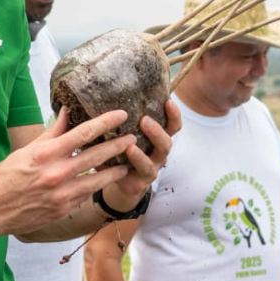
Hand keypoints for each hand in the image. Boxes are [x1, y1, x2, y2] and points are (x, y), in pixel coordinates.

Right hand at [0, 109, 136, 236]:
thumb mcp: (27, 150)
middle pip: (96, 155)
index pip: (83, 133)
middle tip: (133, 137)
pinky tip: (102, 181)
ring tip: (126, 164)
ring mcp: (62, 194)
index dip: (105, 122)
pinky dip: (95, 186)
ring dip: (114, 171)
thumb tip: (67, 111)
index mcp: (46, 154)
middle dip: (118, 146)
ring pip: (97, 180)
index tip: (121, 114)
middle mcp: (56, 173)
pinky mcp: (63, 210)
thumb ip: (52, 133)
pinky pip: (86, 195)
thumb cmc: (6, 175)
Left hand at [97, 98, 179, 212]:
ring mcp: (150, 170)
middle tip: (144, 120)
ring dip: (140, 155)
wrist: (122, 182)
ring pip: (150, 164)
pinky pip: (130, 177)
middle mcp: (158, 155)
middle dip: (156, 132)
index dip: (174, 114)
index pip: (173, 126)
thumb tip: (105, 97)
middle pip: (166, 144)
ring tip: (129, 146)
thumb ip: (126, 121)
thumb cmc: (126, 151)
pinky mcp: (137, 183)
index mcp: (159, 139)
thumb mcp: (130, 135)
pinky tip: (105, 164)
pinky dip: (117, 170)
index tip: (168, 101)